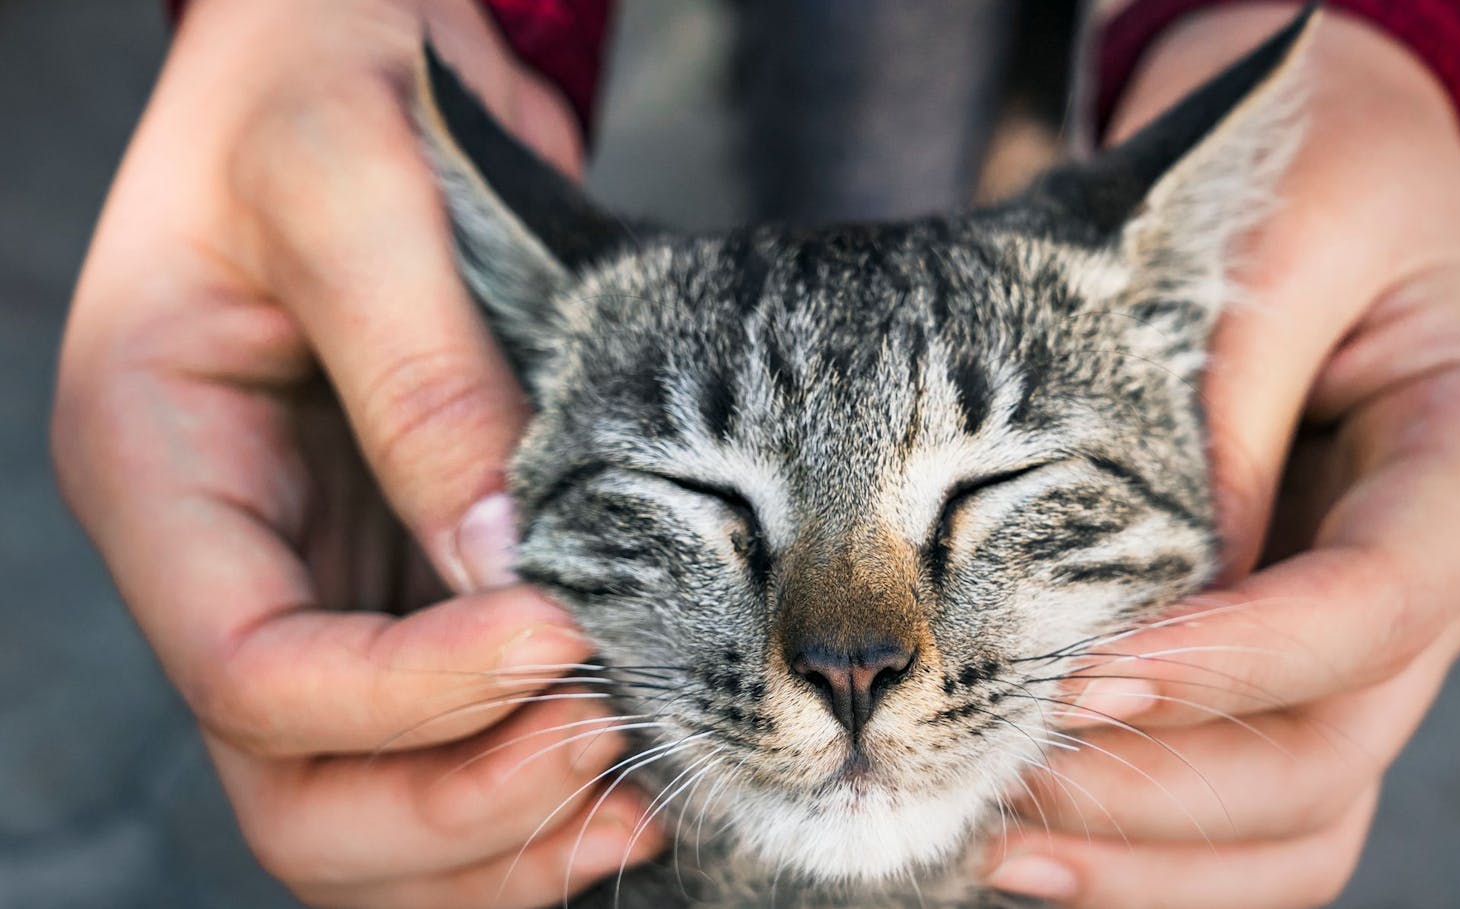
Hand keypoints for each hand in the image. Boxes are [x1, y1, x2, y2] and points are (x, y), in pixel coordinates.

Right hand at [52, 1, 659, 905]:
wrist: (350, 44)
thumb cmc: (319, 81)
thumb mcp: (351, 188)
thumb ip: (418, 375)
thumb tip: (504, 563)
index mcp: (160, 469)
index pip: (252, 670)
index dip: (408, 696)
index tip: (565, 637)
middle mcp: (227, 558)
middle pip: (294, 789)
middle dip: (452, 804)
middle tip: (608, 748)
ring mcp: (319, 584)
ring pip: (361, 805)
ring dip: (493, 836)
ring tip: (633, 797)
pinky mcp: (404, 583)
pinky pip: (439, 746)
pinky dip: (522, 793)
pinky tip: (625, 778)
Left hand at [983, 7, 1459, 907]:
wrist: (1315, 167)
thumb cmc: (1302, 174)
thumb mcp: (1270, 239)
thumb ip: (1217, 417)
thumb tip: (1136, 605)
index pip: (1378, 602)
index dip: (1234, 663)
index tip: (1080, 678)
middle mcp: (1447, 567)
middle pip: (1334, 744)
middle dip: (1166, 783)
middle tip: (1003, 773)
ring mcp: (1376, 628)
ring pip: (1302, 809)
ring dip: (1157, 853)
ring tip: (996, 846)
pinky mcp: (1297, 652)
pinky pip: (1256, 793)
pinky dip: (1161, 842)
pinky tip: (1043, 841)